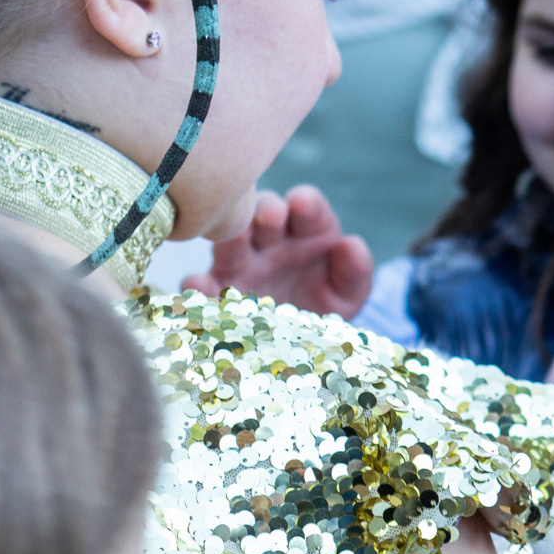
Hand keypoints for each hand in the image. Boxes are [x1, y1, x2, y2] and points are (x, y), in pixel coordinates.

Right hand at [186, 187, 372, 318]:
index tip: (303, 205)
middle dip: (267, 211)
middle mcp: (270, 241)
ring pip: (230, 241)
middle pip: (263, 213)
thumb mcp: (348, 295)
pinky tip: (199, 288)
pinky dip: (197, 287)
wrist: (302, 351)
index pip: (307, 207)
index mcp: (307, 232)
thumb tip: (351, 245)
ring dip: (232, 237)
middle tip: (271, 216)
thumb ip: (356, 272)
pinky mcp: (217, 294)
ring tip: (235, 240)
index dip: (305, 203)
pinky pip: (202, 287)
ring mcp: (240, 264)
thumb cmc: (325, 309)